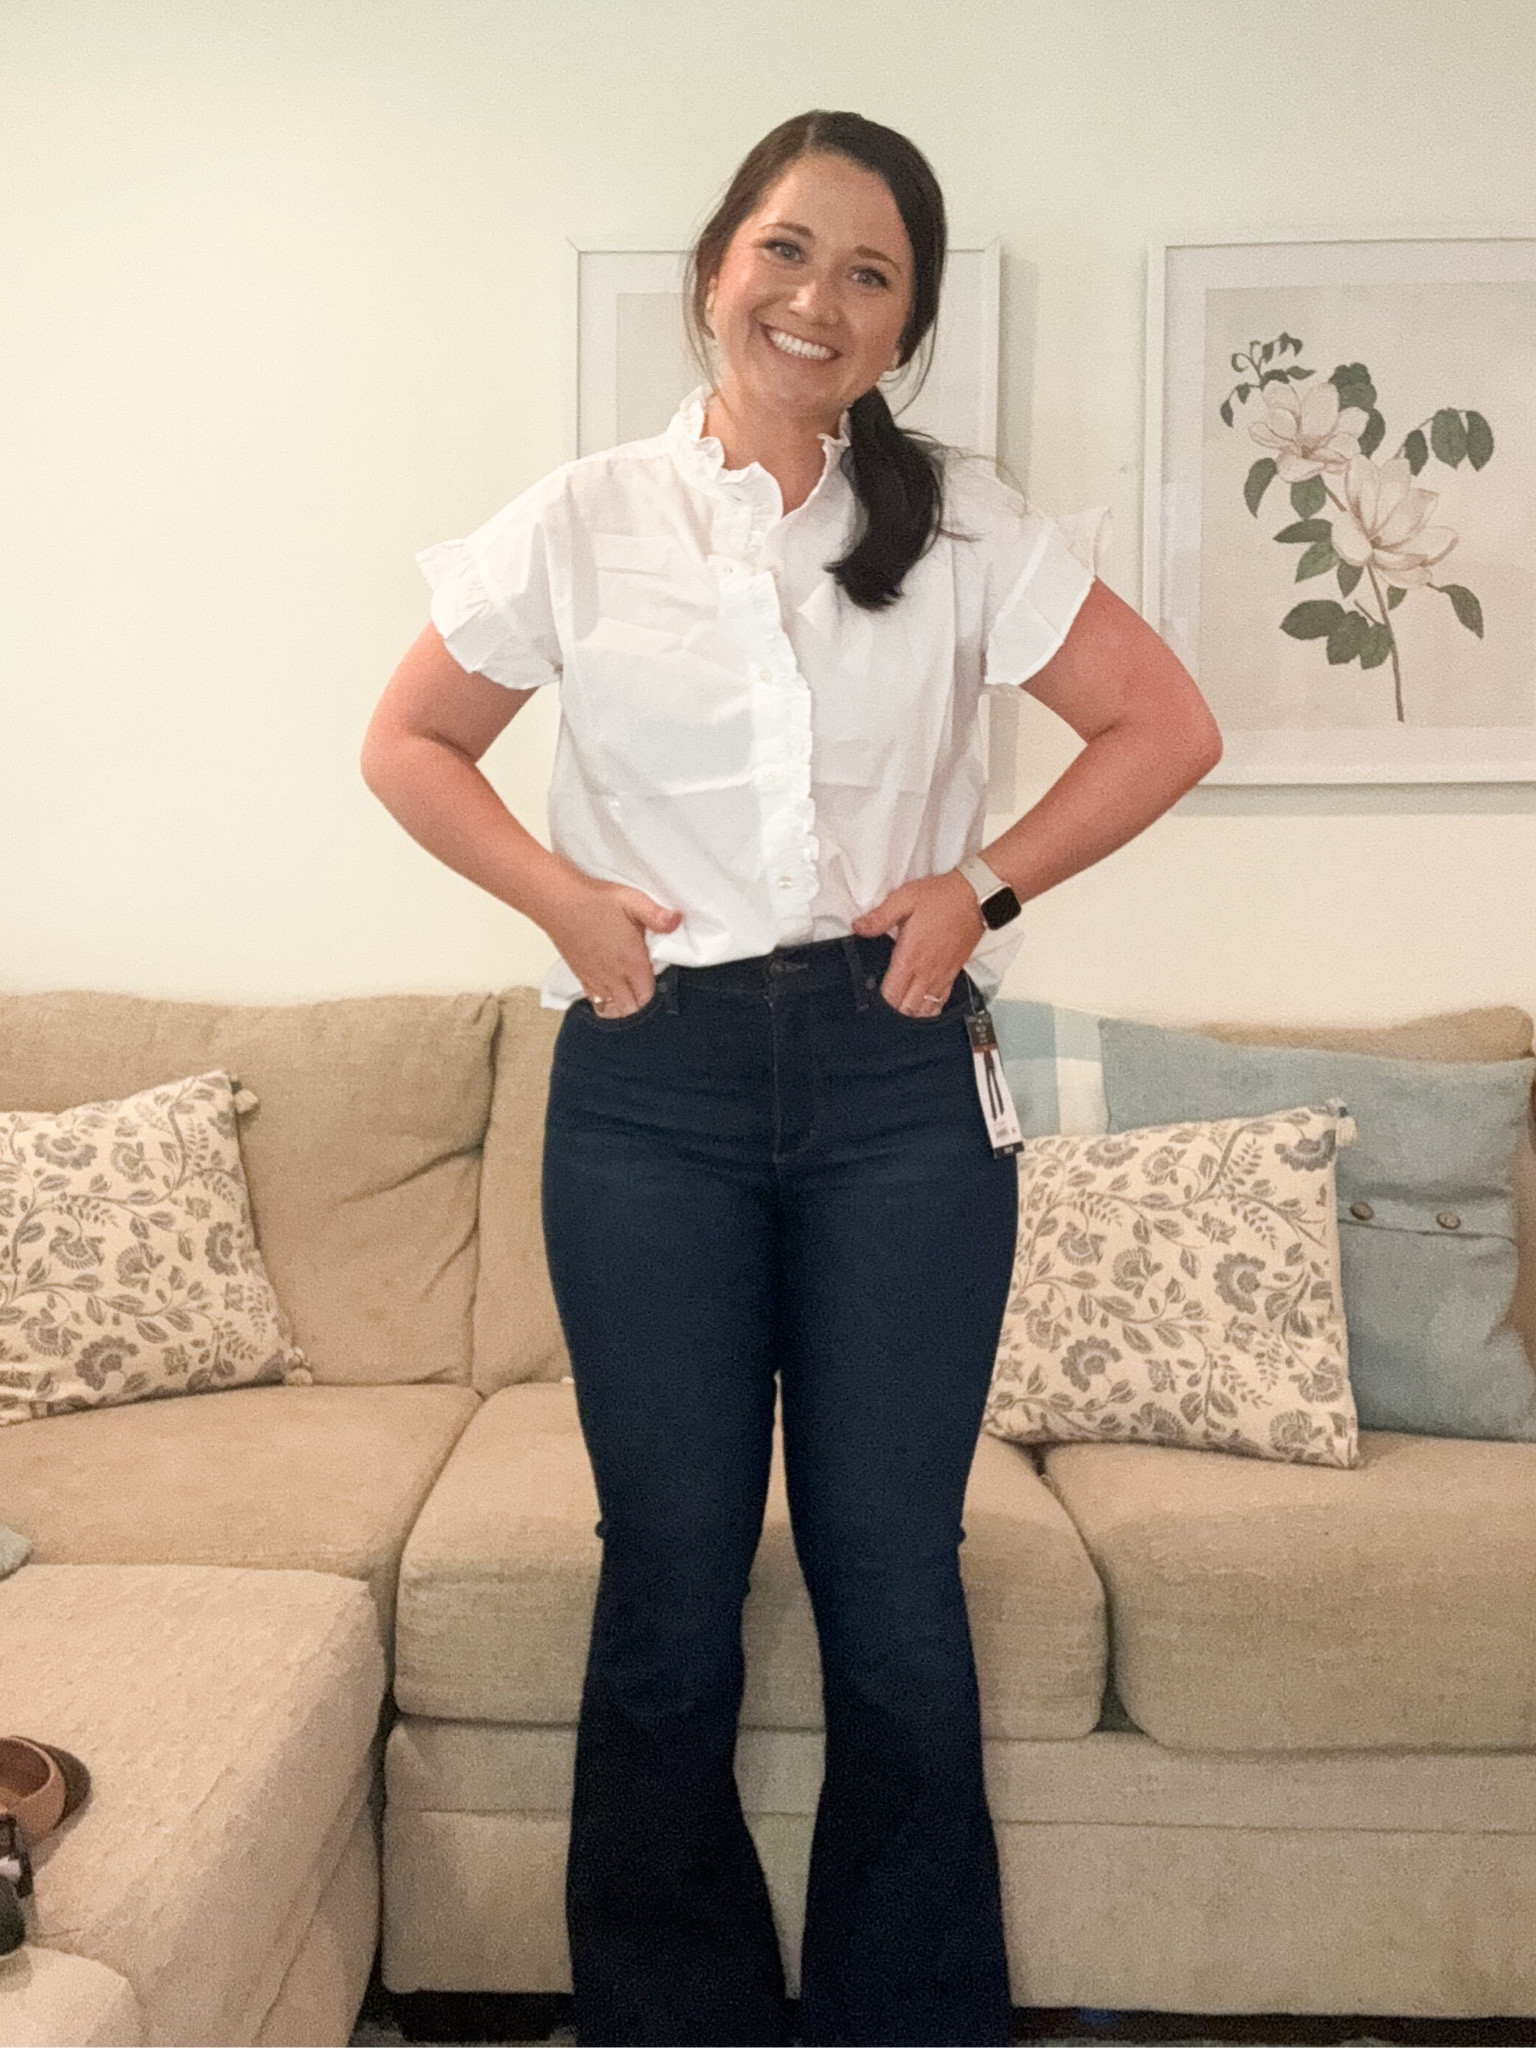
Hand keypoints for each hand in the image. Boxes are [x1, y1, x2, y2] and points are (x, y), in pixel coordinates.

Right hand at [539, 868, 682, 1017]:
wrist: (557, 901)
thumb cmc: (593, 900)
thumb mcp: (632, 900)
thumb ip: (657, 915)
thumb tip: (677, 921)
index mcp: (631, 960)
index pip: (648, 994)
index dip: (655, 991)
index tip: (658, 979)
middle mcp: (613, 975)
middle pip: (631, 1008)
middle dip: (640, 1003)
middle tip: (644, 987)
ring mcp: (595, 978)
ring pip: (613, 1009)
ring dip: (623, 1005)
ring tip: (628, 993)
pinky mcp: (580, 975)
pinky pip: (595, 1001)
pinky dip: (604, 1001)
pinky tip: (608, 989)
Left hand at [850, 871, 984, 1015]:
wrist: (976, 897)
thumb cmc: (941, 897)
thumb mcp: (905, 899)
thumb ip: (880, 917)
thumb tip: (858, 927)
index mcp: (910, 956)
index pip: (892, 994)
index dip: (880, 1002)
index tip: (871, 998)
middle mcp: (926, 971)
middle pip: (907, 1008)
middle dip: (894, 1011)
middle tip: (884, 1007)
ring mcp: (941, 974)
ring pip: (924, 1009)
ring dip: (912, 1012)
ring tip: (901, 1010)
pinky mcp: (954, 972)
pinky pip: (941, 1001)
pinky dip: (930, 1008)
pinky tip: (923, 1007)